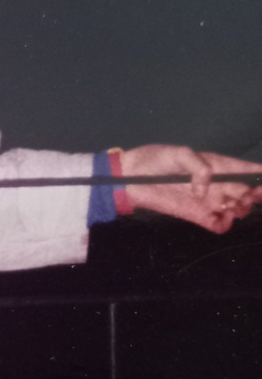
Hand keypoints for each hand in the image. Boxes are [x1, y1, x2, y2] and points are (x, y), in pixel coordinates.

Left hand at [121, 145, 261, 232]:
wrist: (131, 178)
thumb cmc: (154, 160)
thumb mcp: (179, 153)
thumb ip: (198, 167)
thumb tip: (205, 191)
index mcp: (217, 164)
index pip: (246, 169)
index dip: (261, 174)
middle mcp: (217, 184)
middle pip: (247, 191)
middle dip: (256, 194)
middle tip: (249, 195)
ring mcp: (208, 201)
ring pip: (237, 209)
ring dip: (242, 209)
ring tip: (232, 205)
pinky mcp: (197, 216)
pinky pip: (219, 225)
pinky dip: (226, 225)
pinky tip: (222, 218)